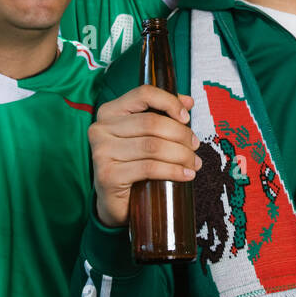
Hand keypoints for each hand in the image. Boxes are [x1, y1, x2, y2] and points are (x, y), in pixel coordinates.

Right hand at [89, 86, 199, 228]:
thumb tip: (188, 101)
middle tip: (194, 146)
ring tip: (194, 163)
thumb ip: (163, 114)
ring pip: (153, 146)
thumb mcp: (146, 135)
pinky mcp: (108, 175)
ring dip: (181, 155)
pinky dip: (173, 171)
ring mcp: (102, 152)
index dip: (169, 102)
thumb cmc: (132, 163)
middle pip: (151, 123)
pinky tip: (185, 175)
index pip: (143, 94)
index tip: (186, 117)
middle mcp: (101, 129)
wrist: (115, 202)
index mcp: (109, 111)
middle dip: (180, 134)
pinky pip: (149, 168)